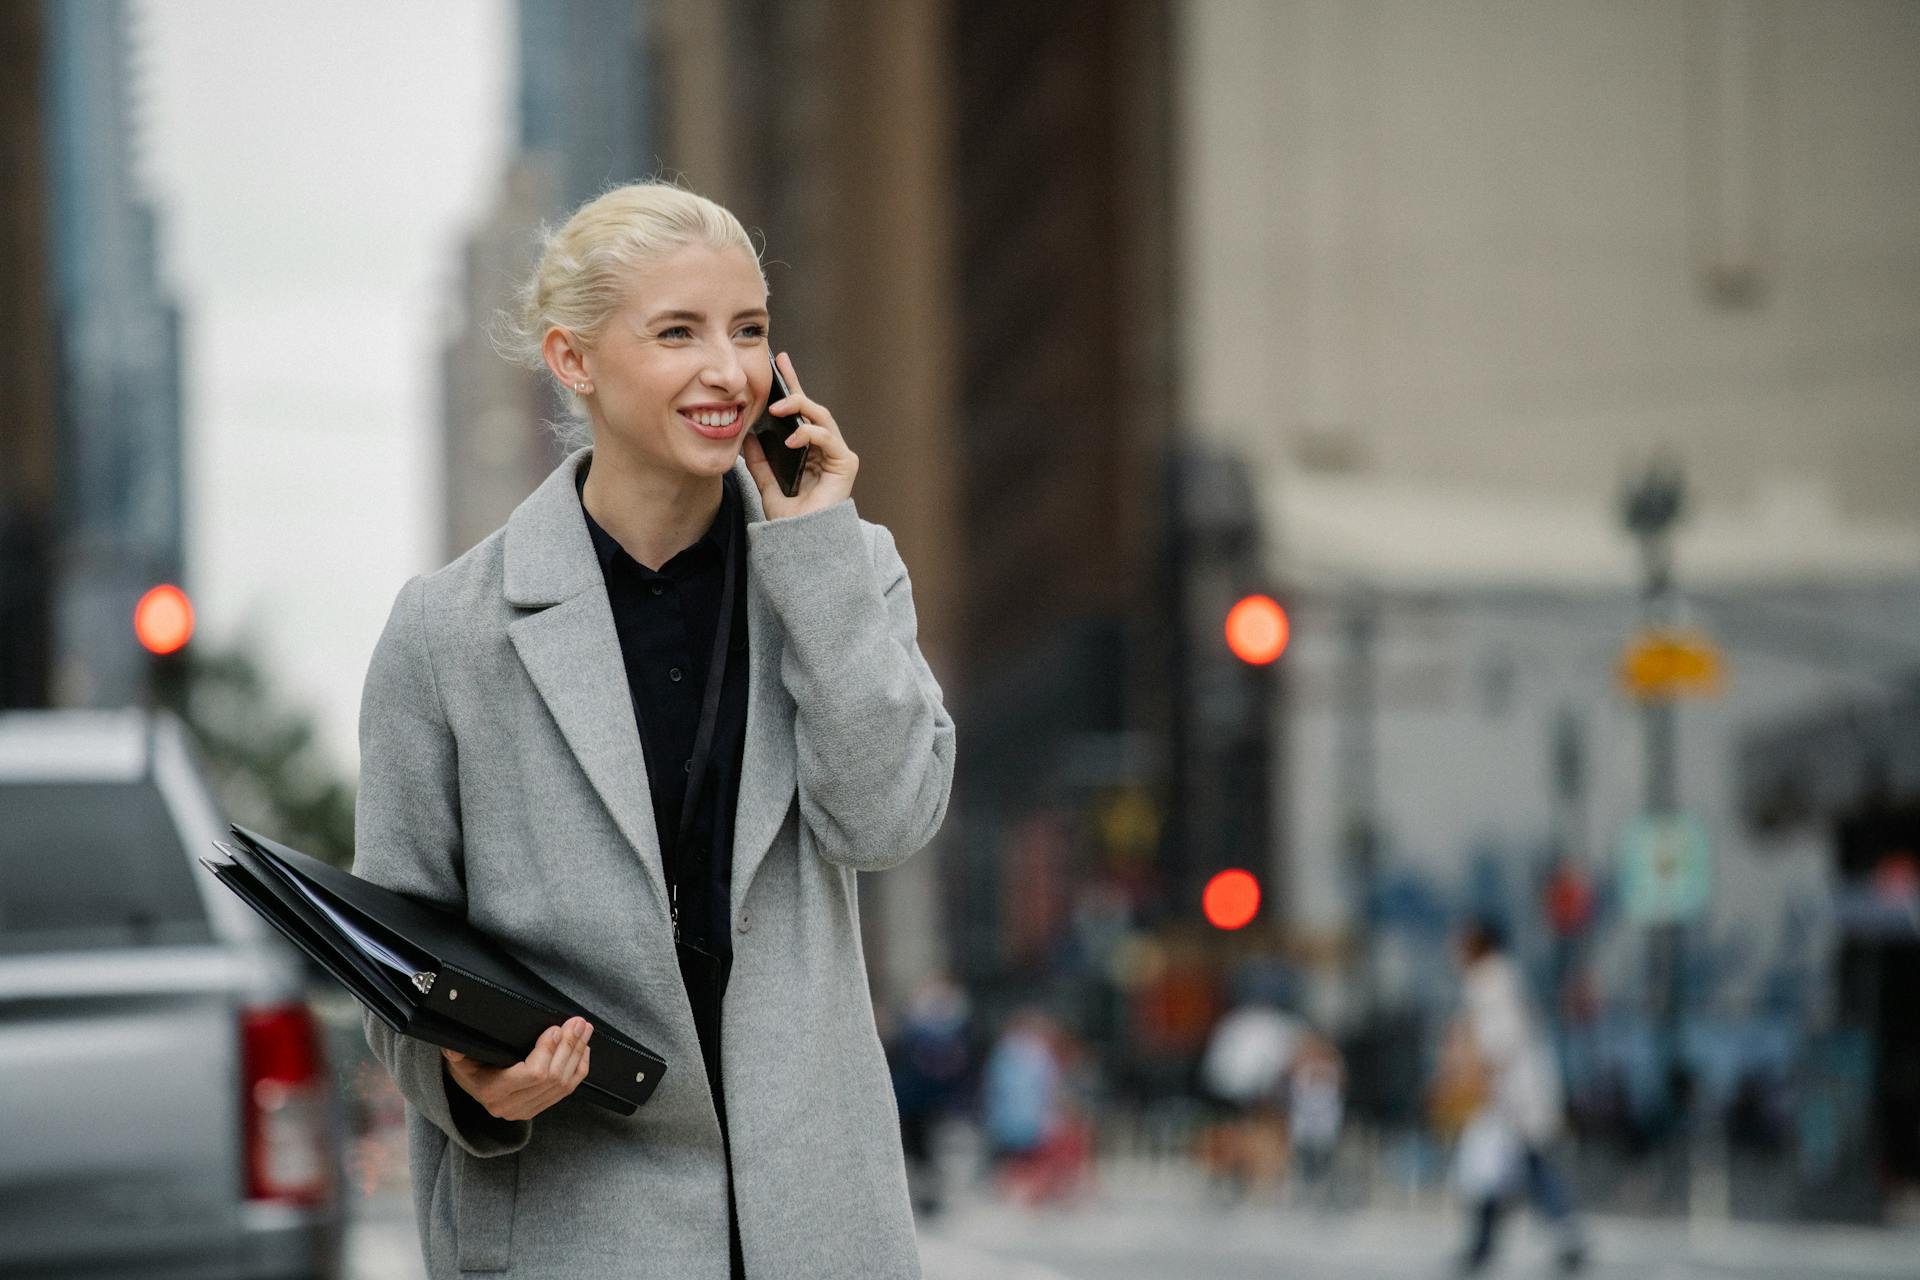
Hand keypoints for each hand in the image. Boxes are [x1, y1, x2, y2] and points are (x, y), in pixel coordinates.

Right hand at [443, 1016, 591, 1121]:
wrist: (471, 1088)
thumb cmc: (468, 1067)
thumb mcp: (459, 1059)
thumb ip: (456, 1052)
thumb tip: (452, 1047)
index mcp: (493, 1092)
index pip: (531, 1074)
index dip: (548, 1051)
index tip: (555, 1028)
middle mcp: (511, 1106)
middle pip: (552, 1077)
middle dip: (569, 1046)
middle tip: (578, 1022)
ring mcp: (527, 1111)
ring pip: (563, 1084)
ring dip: (577, 1054)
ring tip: (584, 1030)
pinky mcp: (538, 1109)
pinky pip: (567, 1091)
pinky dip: (580, 1069)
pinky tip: (584, 1050)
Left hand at [742, 350, 857, 519]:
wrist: (803, 544)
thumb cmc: (790, 519)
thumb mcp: (767, 484)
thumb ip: (759, 461)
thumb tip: (746, 435)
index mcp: (808, 450)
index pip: (799, 413)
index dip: (790, 386)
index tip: (778, 361)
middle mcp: (825, 448)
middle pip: (811, 408)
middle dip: (795, 387)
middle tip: (778, 369)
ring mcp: (837, 454)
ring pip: (821, 417)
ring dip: (800, 409)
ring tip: (777, 408)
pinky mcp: (845, 463)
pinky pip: (827, 438)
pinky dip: (810, 434)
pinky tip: (793, 438)